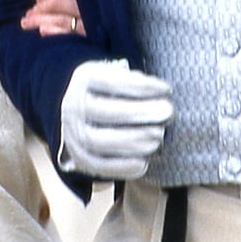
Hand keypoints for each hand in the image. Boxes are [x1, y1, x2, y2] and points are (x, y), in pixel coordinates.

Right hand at [59, 59, 172, 179]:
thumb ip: (130, 80)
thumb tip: (157, 91)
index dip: (143, 86)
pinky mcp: (79, 158)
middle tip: (167, 112)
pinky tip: (144, 162)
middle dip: (142, 113)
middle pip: (107, 112)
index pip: (113, 82)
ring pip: (100, 141)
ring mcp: (73, 134)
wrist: (74, 116)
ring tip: (159, 135)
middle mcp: (73, 106)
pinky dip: (122, 166)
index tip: (166, 89)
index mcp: (84, 79)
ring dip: (134, 140)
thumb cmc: (106, 93)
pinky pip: (98, 166)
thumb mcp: (112, 75)